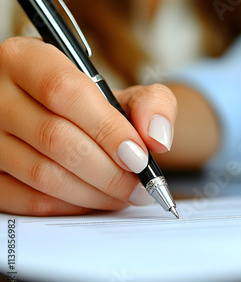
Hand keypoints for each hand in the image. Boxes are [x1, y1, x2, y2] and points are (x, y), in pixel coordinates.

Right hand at [0, 37, 176, 215]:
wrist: (71, 124)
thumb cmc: (99, 110)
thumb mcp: (129, 94)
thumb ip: (154, 106)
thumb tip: (157, 139)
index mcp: (28, 59)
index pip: (65, 91)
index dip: (108, 129)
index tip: (139, 157)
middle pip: (55, 138)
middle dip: (109, 171)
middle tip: (139, 186)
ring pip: (42, 174)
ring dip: (94, 193)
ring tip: (124, 195)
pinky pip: (29, 200)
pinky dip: (71, 206)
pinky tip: (96, 200)